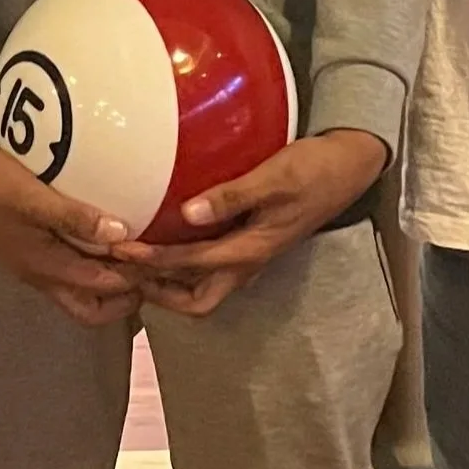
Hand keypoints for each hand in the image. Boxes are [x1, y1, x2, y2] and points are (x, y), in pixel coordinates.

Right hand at [0, 129, 139, 326]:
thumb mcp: (30, 196)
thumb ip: (74, 217)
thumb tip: (122, 235)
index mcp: (44, 266)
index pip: (103, 287)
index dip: (137, 279)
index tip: (166, 260)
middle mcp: (42, 275)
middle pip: (92, 308)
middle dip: (126, 298)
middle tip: (154, 271)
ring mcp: (34, 266)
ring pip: (81, 292)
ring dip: (110, 283)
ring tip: (139, 258)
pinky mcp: (30, 251)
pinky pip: (70, 270)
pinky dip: (93, 264)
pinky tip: (107, 239)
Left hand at [114, 130, 388, 317]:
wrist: (348, 168)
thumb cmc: (313, 169)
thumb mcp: (274, 178)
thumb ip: (231, 196)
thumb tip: (187, 213)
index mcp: (252, 249)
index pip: (191, 264)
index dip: (152, 261)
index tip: (121, 251)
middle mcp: (248, 262)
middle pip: (197, 300)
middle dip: (159, 294)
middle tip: (125, 272)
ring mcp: (250, 256)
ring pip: (203, 287)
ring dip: (168, 283)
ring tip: (135, 265)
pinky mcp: (250, 244)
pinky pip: (209, 268)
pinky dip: (183, 265)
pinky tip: (166, 243)